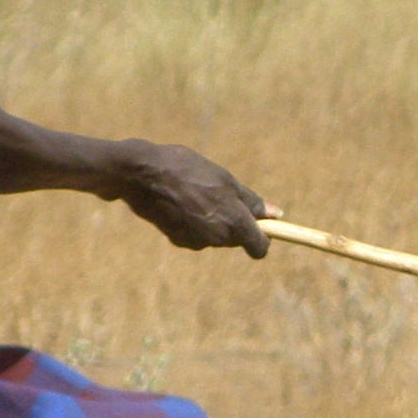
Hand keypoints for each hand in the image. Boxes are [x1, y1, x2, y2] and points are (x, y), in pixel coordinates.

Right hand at [111, 141, 269, 256]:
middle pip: (236, 237)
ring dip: (212, 218)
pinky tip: (179, 201)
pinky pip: (195, 234)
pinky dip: (193, 221)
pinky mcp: (178, 240)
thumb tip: (277, 215)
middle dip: (233, 221)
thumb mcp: (225, 179)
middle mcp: (217, 238)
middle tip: (218, 193)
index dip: (263, 236)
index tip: (259, 223)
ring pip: (215, 234)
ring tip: (195, 192)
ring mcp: (196, 242)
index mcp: (234, 222)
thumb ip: (251, 201)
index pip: (259, 247)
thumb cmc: (186, 170)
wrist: (140, 174)